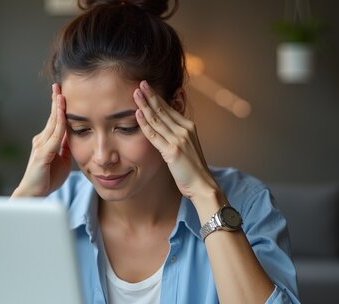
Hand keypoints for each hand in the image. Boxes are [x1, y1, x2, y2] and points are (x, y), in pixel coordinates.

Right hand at [12, 84, 71, 196]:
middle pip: (51, 117)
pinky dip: (58, 123)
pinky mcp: (42, 153)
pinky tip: (61, 113)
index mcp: (46, 142)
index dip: (59, 107)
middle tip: (58, 85)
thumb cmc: (46, 179)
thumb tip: (73, 135)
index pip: (54, 121)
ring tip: (60, 93)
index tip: (62, 93)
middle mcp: (41, 140)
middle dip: (55, 101)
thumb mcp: (62, 160)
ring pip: (52, 123)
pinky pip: (54, 136)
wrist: (33, 195)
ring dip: (57, 108)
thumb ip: (65, 147)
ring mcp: (40, 146)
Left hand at [132, 80, 218, 200]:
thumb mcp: (187, 146)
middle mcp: (184, 130)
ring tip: (136, 93)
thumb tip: (167, 126)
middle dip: (151, 95)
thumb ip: (177, 134)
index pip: (170, 108)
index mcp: (188, 127)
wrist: (202, 185)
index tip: (147, 87)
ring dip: (145, 105)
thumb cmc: (192, 169)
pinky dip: (145, 123)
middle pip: (163, 109)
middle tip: (140, 83)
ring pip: (158, 119)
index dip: (158, 97)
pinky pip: (155, 135)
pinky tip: (138, 113)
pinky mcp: (172, 151)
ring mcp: (179, 139)